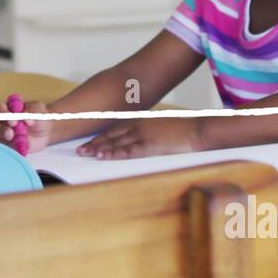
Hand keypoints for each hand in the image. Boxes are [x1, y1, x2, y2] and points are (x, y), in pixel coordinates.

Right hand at [0, 99, 54, 152]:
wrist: (45, 131)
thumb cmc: (39, 117)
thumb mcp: (39, 110)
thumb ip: (32, 112)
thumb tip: (26, 119)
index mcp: (5, 107)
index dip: (2, 114)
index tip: (13, 121)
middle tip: (10, 134)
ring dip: (1, 139)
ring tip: (13, 140)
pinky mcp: (3, 146)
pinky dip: (6, 150)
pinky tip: (16, 149)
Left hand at [76, 117, 202, 159]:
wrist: (197, 130)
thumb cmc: (182, 130)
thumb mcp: (161, 126)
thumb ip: (148, 131)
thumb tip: (140, 138)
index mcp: (140, 121)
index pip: (115, 130)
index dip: (100, 137)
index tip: (89, 142)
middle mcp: (138, 126)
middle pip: (110, 136)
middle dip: (94, 143)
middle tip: (80, 150)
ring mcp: (142, 135)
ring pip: (115, 143)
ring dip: (98, 149)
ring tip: (84, 153)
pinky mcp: (149, 145)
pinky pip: (127, 151)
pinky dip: (113, 153)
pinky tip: (102, 156)